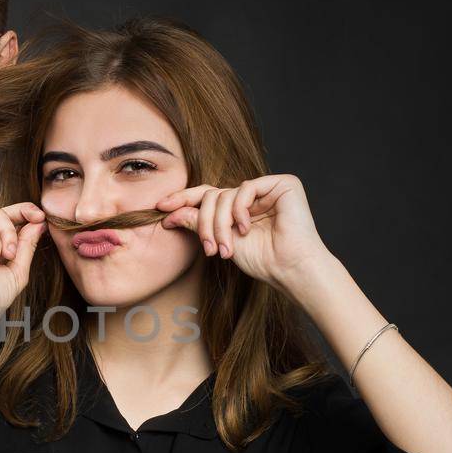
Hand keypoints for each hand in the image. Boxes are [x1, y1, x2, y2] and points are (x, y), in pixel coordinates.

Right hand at [0, 203, 46, 324]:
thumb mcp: (17, 272)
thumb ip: (27, 246)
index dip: (26, 214)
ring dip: (8, 235)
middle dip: (23, 213)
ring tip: (9, 257)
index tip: (42, 217)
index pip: (11, 224)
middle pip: (3, 214)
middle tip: (37, 219)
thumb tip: (39, 223)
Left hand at [156, 174, 333, 290]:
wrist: (289, 268)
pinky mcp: (283, 184)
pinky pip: (245, 187)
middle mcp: (252, 196)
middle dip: (204, 221)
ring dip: (219, 223)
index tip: (161, 207)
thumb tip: (171, 212)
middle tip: (207, 246)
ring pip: (226, 193)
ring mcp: (267, 188)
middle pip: (212, 195)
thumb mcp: (220, 241)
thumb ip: (197, 223)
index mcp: (239, 208)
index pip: (207, 196)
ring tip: (226, 247)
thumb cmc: (262, 260)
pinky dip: (239, 209)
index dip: (183, 199)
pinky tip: (245, 228)